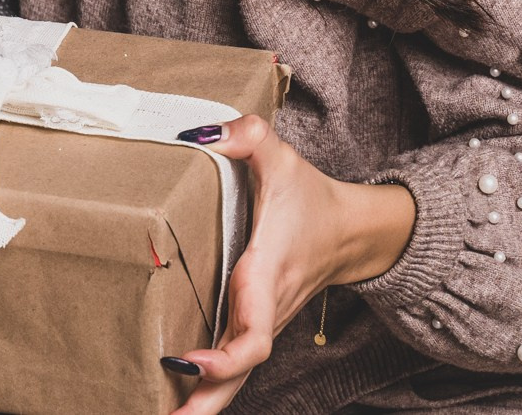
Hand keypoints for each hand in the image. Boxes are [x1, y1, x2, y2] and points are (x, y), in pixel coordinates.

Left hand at [166, 117, 415, 414]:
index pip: (253, 339)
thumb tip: (201, 134)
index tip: (184, 362)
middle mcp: (262, 311)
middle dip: (202, 407)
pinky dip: (204, 385)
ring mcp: (259, 324)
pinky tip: (170, 397)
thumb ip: (246, 136)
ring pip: (232, 379)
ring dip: (199, 405)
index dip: (222, 360)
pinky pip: (230, 365)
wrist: (350, 231)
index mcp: (266, 278)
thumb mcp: (281, 157)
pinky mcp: (253, 325)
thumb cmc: (312, 198)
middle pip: (237, 377)